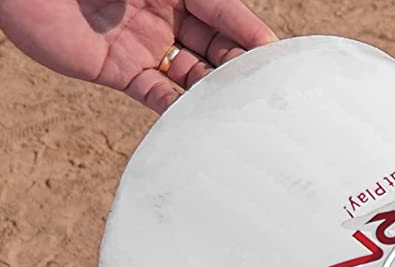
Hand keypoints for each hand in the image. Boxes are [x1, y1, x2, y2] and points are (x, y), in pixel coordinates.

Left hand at [0, 0, 276, 111]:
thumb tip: (230, 16)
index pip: (221, 10)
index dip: (247, 31)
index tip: (275, 54)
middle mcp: (163, 14)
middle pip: (214, 45)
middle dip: (240, 66)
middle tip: (265, 91)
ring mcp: (143, 45)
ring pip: (192, 73)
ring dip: (216, 92)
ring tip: (241, 114)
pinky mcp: (119, 71)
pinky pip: (158, 97)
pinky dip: (179, 112)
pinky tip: (202, 127)